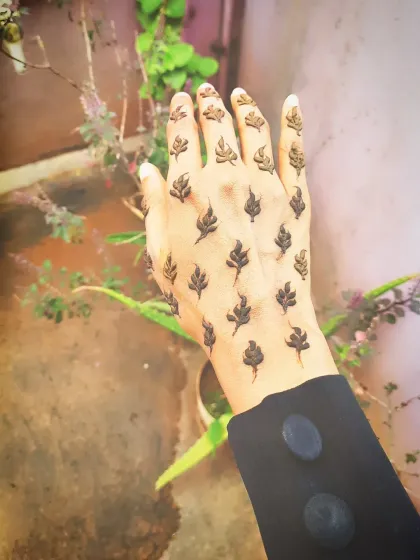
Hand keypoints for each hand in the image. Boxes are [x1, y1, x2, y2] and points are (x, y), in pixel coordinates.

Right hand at [140, 84, 336, 412]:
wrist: (257, 324)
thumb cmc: (200, 300)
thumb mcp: (161, 259)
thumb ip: (154, 210)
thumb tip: (148, 169)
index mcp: (186, 191)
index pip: (182, 137)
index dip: (180, 114)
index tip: (180, 101)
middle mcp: (225, 177)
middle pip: (217, 126)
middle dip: (209, 104)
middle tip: (206, 92)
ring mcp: (264, 184)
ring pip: (253, 130)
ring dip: (243, 107)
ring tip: (238, 94)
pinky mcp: (295, 197)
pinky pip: (293, 150)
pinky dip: (293, 122)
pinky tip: (291, 102)